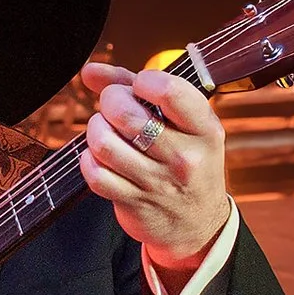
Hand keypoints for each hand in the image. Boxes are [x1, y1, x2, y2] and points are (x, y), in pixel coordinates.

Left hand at [77, 63, 231, 273]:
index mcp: (204, 129)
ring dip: (96, 130)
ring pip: (105, 143)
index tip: (139, 86)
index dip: (143, 80)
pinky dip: (89, 160)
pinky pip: (95, 174)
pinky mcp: (134, 202)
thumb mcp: (181, 123)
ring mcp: (158, 182)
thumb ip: (135, 88)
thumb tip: (89, 71)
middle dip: (110, 101)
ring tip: (105, 130)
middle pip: (126, 113)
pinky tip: (100, 157)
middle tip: (114, 106)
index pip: (169, 91)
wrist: (196, 223)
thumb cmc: (184, 159)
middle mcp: (184, 157)